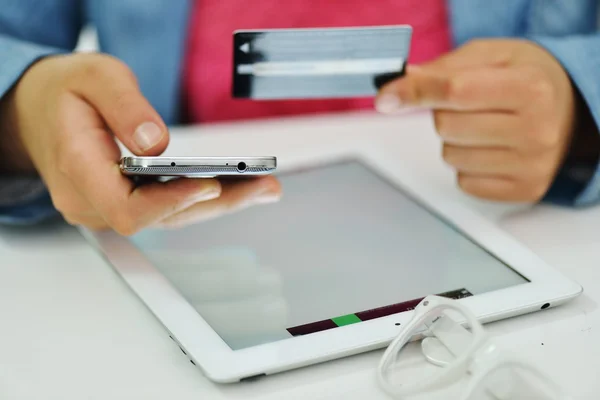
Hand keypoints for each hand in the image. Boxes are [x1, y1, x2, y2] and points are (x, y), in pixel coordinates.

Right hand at [0, 53, 279, 233]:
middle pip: (160, 218)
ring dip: (218, 203)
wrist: (39, 112)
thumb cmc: (65, 93)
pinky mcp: (123, 206)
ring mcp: (106, 209)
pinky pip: (166, 210)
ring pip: (169, 218)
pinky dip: (202, 199)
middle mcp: (90, 202)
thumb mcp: (93, 78)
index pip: (128, 207)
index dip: (171, 201)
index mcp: (77, 169)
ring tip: (262, 185)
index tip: (211, 183)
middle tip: (263, 185)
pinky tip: (236, 188)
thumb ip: (123, 107)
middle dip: (215, 203)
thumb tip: (157, 143)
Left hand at [376, 39, 577, 201]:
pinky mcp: (523, 191)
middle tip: (470, 106)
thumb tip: (398, 89)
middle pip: (447, 126)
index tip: (386, 97)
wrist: (573, 112)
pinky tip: (491, 150)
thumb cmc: (528, 80)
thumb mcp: (493, 56)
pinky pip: (464, 182)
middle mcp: (536, 131)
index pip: (456, 91)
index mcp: (530, 88)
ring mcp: (531, 166)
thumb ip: (444, 68)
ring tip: (485, 127)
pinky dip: (467, 166)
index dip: (415, 92)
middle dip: (444, 113)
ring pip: (451, 157)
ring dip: (455, 141)